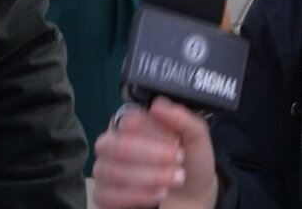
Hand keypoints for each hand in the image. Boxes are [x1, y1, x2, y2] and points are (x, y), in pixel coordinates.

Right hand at [92, 98, 218, 208]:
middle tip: (177, 160)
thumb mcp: (196, 137)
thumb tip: (157, 105)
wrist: (194, 196)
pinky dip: (135, 196)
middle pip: (115, 145)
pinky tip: (157, 195)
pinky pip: (106, 195)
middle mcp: (113, 143)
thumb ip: (182, 118)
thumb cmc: (190, 161)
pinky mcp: (104, 195)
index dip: (153, 132)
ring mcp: (105, 170)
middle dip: (150, 155)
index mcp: (132, 124)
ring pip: (111, 171)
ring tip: (175, 179)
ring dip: (148, 177)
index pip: (129, 120)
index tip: (176, 142)